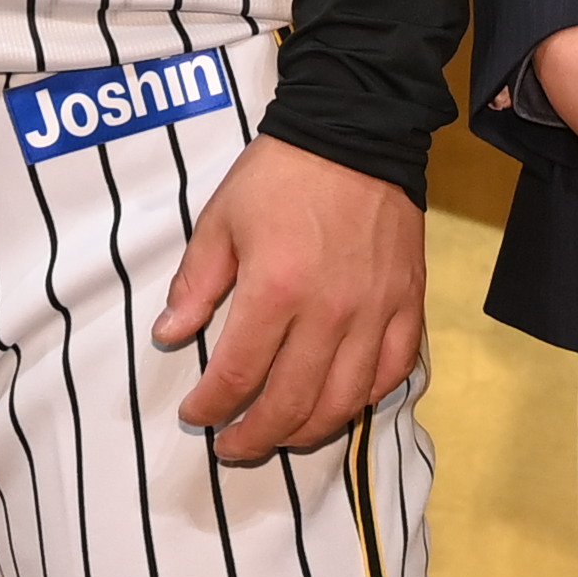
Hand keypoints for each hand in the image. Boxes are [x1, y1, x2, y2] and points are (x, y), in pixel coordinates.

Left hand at [157, 135, 427, 463]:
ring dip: (305, 432)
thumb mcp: (221, 219)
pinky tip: (339, 402)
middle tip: (232, 445)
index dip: (210, 407)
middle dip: (253, 437)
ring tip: (280, 434)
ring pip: (342, 402)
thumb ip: (196, 283)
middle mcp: (328, 313)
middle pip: (290, 404)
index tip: (196, 413)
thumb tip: (170, 336)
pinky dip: (364, 399)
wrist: (356, 131)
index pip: (237, 375)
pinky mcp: (407, 305)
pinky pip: (392, 372)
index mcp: (275, 290)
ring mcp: (375, 313)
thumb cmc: (281, 175)